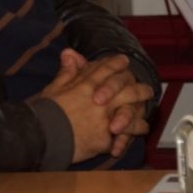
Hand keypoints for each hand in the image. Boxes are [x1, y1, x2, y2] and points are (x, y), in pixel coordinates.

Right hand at [36, 49, 150, 162]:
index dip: (117, 63)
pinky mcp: (104, 138)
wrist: (43, 136)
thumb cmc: (46, 112)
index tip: (124, 61)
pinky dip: (129, 137)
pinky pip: (121, 136)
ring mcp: (104, 120)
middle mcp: (99, 101)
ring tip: (145, 119)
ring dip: (138, 115)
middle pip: (126, 90)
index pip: (106, 69)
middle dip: (139, 89)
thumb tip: (69, 53)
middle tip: (148, 90)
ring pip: (130, 113)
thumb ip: (66, 72)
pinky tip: (133, 136)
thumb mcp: (54, 88)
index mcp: (86, 85)